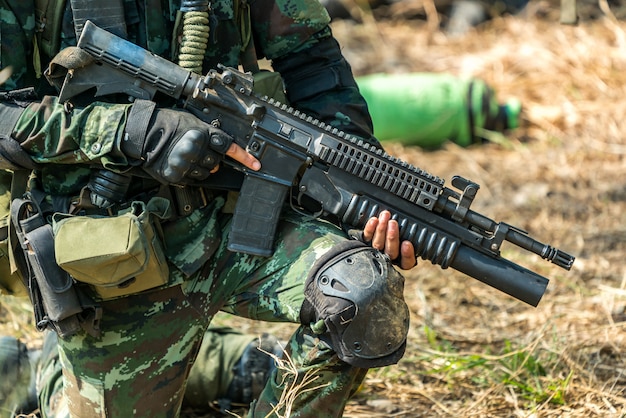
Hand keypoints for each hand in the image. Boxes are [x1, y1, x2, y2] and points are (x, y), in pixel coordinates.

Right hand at [122, 103, 260, 183]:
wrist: (143, 134)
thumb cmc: (167, 123)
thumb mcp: (193, 121)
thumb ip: (209, 134)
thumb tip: (222, 144)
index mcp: (203, 135)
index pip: (230, 148)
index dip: (244, 157)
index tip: (256, 164)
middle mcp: (197, 151)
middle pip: (217, 162)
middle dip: (212, 159)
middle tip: (200, 151)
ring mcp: (187, 165)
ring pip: (206, 173)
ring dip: (201, 167)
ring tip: (188, 156)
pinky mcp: (178, 175)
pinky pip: (192, 179)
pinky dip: (189, 174)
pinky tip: (181, 163)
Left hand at [362, 210, 416, 269]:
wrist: (375, 235)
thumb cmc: (398, 234)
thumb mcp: (408, 236)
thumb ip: (410, 234)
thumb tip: (420, 224)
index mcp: (401, 260)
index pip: (406, 263)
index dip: (407, 254)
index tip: (407, 243)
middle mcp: (388, 258)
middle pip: (390, 252)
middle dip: (392, 237)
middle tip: (393, 223)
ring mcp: (375, 252)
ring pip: (378, 244)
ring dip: (381, 229)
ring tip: (385, 217)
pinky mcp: (363, 244)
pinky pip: (366, 238)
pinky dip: (370, 229)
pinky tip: (374, 220)